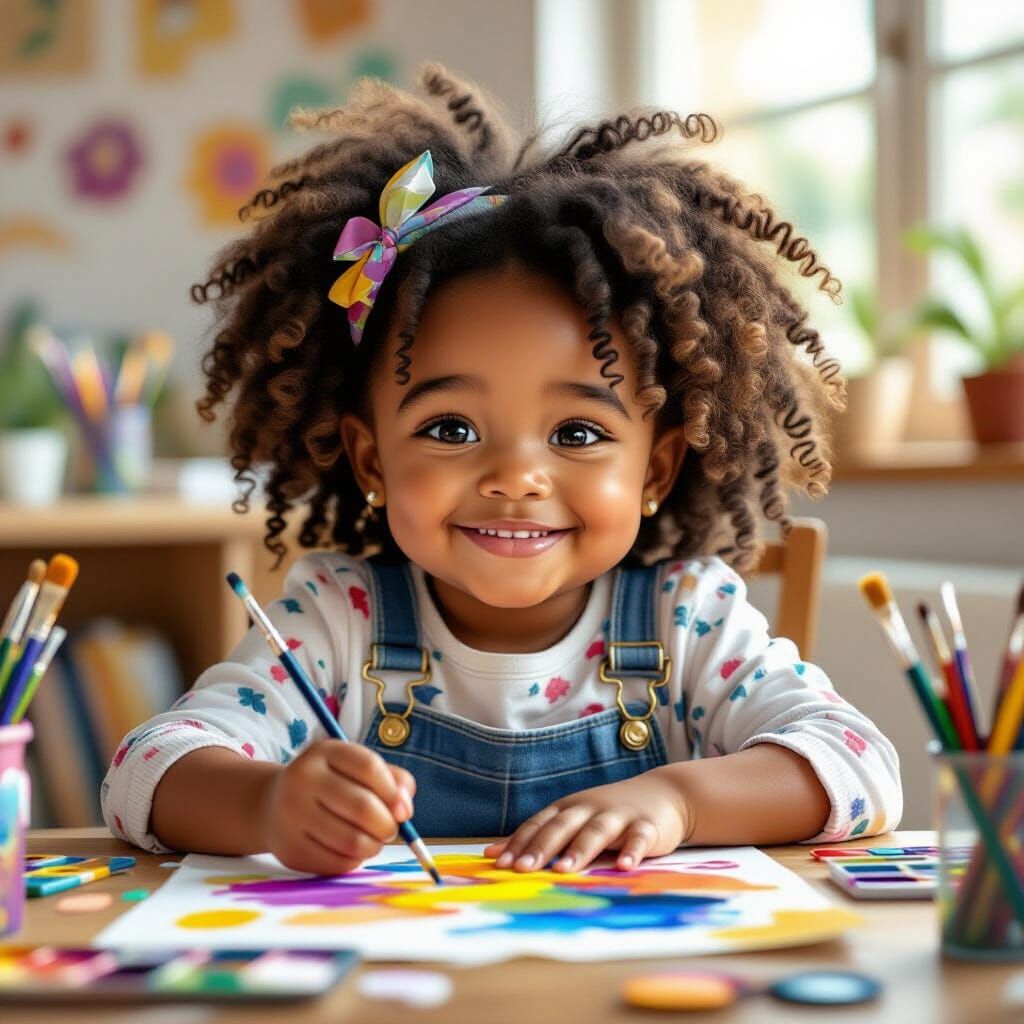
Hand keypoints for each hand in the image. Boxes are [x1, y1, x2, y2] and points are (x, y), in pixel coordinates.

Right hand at [258, 739, 415, 874]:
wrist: (273, 804)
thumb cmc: (331, 784)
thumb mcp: (357, 769)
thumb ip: (392, 780)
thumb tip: (405, 809)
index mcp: (324, 751)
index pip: (368, 767)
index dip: (393, 791)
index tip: (403, 809)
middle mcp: (303, 778)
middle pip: (362, 807)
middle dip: (388, 825)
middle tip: (390, 829)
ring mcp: (292, 815)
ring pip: (352, 841)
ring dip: (374, 846)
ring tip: (373, 841)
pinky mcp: (290, 849)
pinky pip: (338, 863)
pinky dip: (354, 860)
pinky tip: (350, 850)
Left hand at [483, 770, 691, 872]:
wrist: (663, 794)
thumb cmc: (609, 813)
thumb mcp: (574, 819)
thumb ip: (538, 836)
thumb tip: (492, 855)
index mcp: (569, 808)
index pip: (539, 824)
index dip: (520, 843)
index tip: (499, 863)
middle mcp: (590, 808)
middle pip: (563, 826)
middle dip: (542, 847)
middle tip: (523, 868)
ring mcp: (618, 816)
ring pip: (596, 831)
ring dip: (580, 849)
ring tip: (564, 869)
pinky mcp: (647, 826)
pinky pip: (638, 838)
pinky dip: (632, 851)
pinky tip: (625, 866)